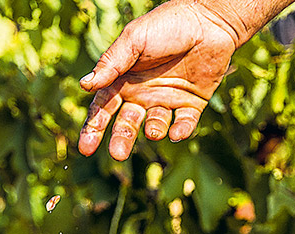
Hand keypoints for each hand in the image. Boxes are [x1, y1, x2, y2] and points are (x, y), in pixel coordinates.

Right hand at [77, 0, 237, 160]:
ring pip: (155, 126)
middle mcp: (143, 93)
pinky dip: (181, 131)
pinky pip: (184, 123)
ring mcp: (168, 99)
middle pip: (127, 123)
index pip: (104, 108)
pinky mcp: (192, 104)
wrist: (209, 19)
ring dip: (153, 131)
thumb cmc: (167, 24)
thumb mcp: (134, 39)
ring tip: (153, 131)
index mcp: (124, 79)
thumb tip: (85, 85)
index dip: (93, 127)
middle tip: (118, 154)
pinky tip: (177, 132)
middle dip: (121, 139)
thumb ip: (111, 63)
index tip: (86, 147)